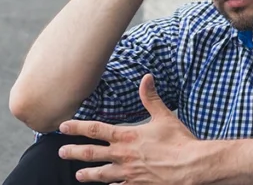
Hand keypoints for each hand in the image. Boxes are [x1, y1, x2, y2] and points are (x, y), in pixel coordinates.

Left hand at [58, 75, 200, 184]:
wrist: (191, 166)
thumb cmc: (179, 141)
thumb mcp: (164, 116)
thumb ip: (151, 98)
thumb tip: (146, 77)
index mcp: (127, 137)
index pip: (95, 130)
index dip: (77, 127)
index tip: (63, 126)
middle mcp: (123, 155)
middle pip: (91, 154)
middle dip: (74, 152)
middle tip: (61, 152)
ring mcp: (129, 173)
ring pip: (101, 174)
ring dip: (88, 174)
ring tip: (77, 174)